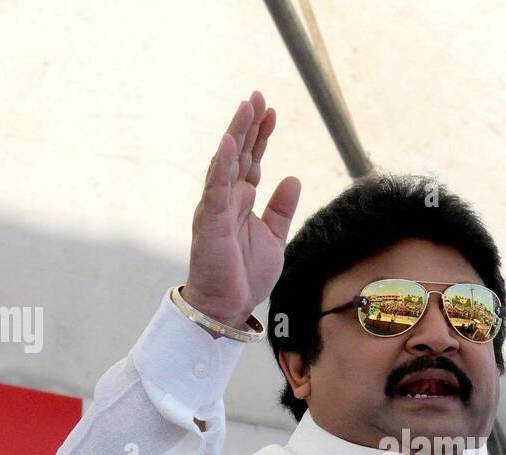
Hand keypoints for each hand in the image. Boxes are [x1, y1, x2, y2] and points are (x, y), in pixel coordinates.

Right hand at [184, 89, 301, 324]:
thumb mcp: (274, 237)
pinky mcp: (212, 221)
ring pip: (226, 162)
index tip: (272, 111)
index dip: (261, 136)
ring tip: (246, 107)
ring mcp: (217, 207)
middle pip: (239, 153)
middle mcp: (227, 199)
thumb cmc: (246, 276)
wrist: (229, 306)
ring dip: (235, 134)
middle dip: (248, 124)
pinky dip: (221, 165)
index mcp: (242, 202)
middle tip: (257, 96)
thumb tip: (293, 178)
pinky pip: (216, 187)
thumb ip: (281, 208)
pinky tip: (228, 143)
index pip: (252, 160)